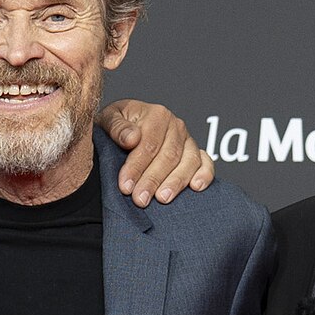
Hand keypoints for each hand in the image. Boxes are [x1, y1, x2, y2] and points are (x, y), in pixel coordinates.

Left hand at [100, 101, 214, 205]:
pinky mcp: (195, 154)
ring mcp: (188, 140)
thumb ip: (117, 127)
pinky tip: (195, 187)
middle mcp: (176, 126)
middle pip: (168, 156)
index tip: (125, 186)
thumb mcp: (109, 119)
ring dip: (176, 182)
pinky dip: (204, 174)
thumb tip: (131, 138)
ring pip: (187, 162)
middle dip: (153, 180)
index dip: (136, 167)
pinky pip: (205, 163)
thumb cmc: (117, 126)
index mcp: (156, 115)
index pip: (148, 144)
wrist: (125, 129)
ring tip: (162, 199)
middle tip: (140, 199)